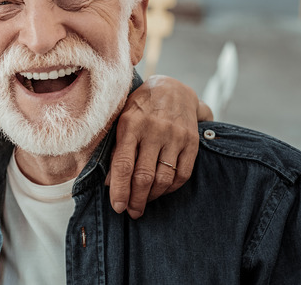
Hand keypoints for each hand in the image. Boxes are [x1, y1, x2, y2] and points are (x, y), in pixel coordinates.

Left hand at [106, 75, 209, 218]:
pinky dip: (170, 189)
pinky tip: (161, 191)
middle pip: (144, 176)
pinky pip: (182, 174)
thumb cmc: (139, 108)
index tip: (118, 207)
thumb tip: (109, 182)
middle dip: (136, 199)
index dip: (119, 189)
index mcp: (130, 124)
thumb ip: (116, 149)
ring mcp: (175, 136)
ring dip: (152, 197)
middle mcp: (153, 130)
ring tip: (144, 203)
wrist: (172, 88)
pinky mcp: (191, 142)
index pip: (123, 164)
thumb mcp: (121, 120)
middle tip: (132, 212)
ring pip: (163, 178)